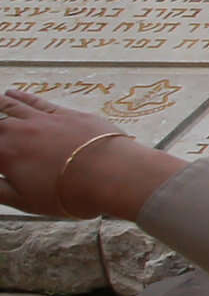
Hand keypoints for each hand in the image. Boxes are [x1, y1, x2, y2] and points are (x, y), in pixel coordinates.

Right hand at [0, 93, 176, 218]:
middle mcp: (18, 132)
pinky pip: (36, 101)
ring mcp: (41, 120)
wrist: (110, 174)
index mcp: (5, 155)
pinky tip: (13, 94)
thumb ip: (0, 190)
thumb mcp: (25, 201)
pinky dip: (22, 97)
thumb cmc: (69, 193)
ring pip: (11, 107)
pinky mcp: (64, 114)